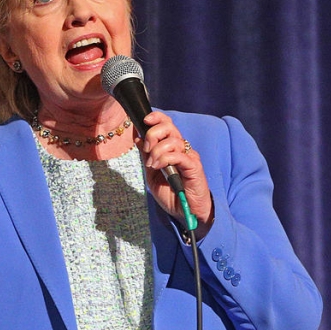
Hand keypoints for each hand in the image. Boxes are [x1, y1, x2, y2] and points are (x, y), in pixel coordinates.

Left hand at [135, 111, 213, 238]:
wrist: (186, 211)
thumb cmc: (171, 193)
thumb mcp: (151, 172)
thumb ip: (146, 154)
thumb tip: (136, 136)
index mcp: (172, 147)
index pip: (166, 123)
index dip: (156, 117)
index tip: (143, 121)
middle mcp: (182, 148)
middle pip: (169, 127)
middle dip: (153, 134)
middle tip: (147, 148)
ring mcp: (189, 156)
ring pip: (172, 141)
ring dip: (156, 151)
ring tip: (152, 165)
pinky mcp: (194, 166)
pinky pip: (178, 155)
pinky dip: (164, 159)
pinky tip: (158, 167)